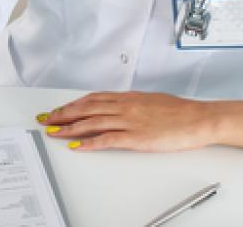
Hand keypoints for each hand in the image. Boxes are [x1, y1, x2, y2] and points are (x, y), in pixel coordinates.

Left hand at [37, 91, 216, 151]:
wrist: (196, 118)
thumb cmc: (176, 110)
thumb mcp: (147, 100)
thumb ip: (128, 103)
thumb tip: (115, 105)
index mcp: (125, 97)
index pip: (90, 99)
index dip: (71, 105)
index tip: (57, 110)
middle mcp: (122, 106)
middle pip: (85, 109)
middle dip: (62, 114)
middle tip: (46, 119)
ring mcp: (128, 121)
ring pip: (91, 122)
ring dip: (69, 128)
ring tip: (53, 132)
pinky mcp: (135, 137)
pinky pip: (107, 139)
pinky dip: (89, 142)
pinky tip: (77, 146)